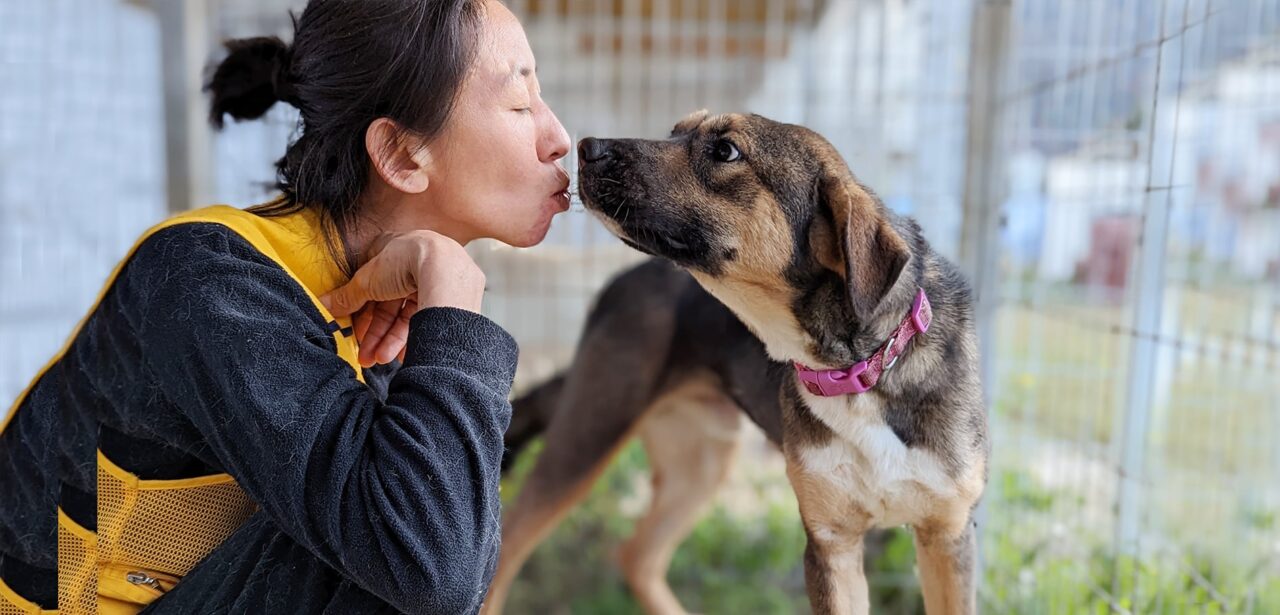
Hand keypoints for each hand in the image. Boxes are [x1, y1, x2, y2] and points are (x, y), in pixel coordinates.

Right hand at [319, 231, 486, 366]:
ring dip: (391, 341)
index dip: (362, 314)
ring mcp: (435, 284)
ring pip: (408, 318)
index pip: (373, 290)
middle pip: (391, 308)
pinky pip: (426, 323)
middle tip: (366, 357)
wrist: (445, 268)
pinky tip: (403, 357)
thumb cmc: (407, 260)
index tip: (354, 333)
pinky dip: (413, 339)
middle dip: (376, 335)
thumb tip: (322, 305)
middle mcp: (417, 269)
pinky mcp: (449, 300)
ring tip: (380, 360)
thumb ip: (346, 296)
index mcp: (396, 255)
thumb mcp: (367, 279)